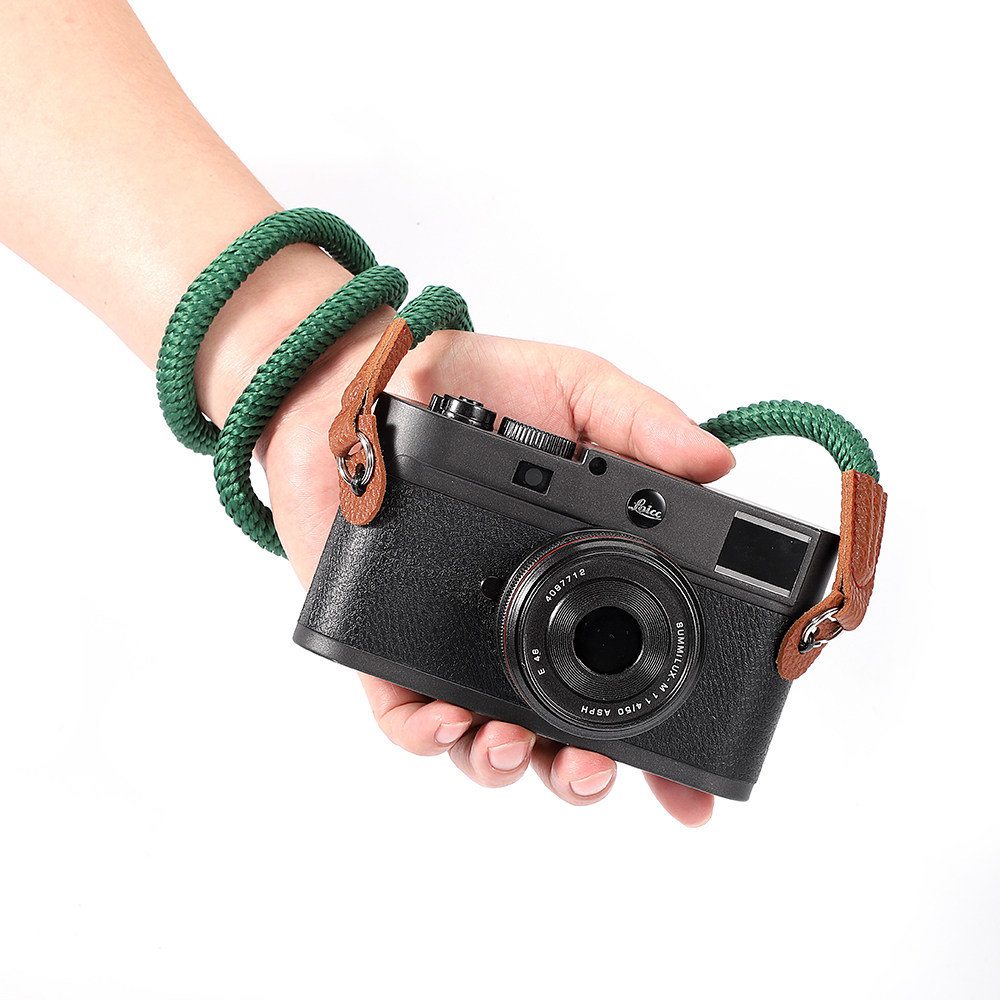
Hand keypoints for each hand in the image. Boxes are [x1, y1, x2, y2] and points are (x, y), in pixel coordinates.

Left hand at [258, 324, 734, 824]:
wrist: (360, 385)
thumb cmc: (471, 386)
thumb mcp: (572, 389)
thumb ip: (640, 422)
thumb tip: (716, 462)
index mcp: (580, 581)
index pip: (635, 676)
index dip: (666, 747)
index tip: (693, 790)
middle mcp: (524, 626)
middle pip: (563, 736)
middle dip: (583, 777)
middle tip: (591, 770)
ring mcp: (456, 644)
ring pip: (487, 743)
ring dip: (505, 766)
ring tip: (508, 746)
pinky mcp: (387, 644)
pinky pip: (403, 713)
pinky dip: (425, 733)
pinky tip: (445, 722)